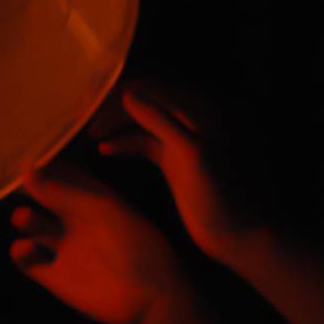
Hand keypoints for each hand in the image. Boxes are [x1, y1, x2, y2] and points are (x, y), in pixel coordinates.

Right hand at [9, 161, 186, 323]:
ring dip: (23, 218)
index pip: (63, 173)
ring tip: (26, 218)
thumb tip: (25, 171)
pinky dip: (20, 251)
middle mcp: (77, 219)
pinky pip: (27, 260)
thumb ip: (66, 192)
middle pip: (43, 196)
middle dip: (27, 189)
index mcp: (94, 197)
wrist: (152, 301)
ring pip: (32, 224)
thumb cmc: (138, 247)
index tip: (25, 155)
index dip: (44, 164)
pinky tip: (28, 248)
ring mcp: (66, 247)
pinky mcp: (56, 276)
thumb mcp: (104, 211)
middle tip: (13, 185)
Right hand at [90, 79, 252, 264]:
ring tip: (87, 135)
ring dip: (115, 124)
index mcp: (198, 109)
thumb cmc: (221, 196)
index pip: (149, 87)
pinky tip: (103, 150)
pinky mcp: (175, 159)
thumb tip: (128, 92)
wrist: (241, 236)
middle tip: (82, 119)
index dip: (118, 93)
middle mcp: (188, 118)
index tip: (88, 104)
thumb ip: (161, 121)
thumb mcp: (191, 155)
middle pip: (142, 100)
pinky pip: (143, 141)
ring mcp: (181, 139)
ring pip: (140, 120)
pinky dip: (124, 142)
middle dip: (112, 107)